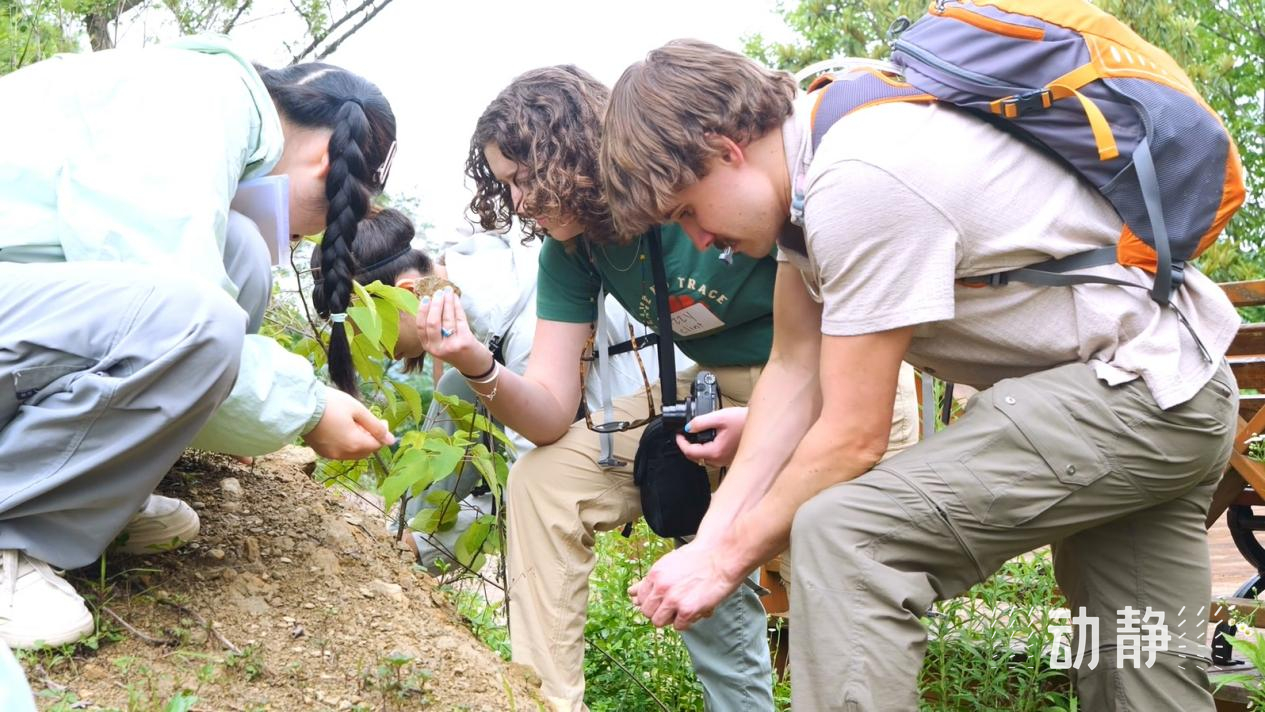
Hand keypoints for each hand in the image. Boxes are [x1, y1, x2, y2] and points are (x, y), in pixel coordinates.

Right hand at [303, 387, 394, 459]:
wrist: (300, 406)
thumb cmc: (331, 404)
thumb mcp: (357, 410)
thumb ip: (375, 426)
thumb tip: (391, 440)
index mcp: (354, 444)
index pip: (377, 445)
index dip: (382, 433)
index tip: (380, 420)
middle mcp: (343, 454)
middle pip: (366, 451)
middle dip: (370, 438)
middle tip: (366, 422)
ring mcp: (331, 454)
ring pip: (353, 453)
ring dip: (358, 442)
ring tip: (353, 424)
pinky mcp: (321, 452)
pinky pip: (340, 452)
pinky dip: (346, 444)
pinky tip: (341, 429)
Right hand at [416, 287, 491, 375]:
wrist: (474, 366)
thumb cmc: (456, 350)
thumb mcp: (440, 343)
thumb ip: (435, 328)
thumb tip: (432, 302)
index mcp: (428, 347)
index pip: (421, 327)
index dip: (422, 311)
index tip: (425, 298)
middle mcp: (438, 348)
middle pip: (433, 322)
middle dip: (435, 305)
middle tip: (438, 292)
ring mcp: (451, 345)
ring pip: (447, 319)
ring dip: (447, 302)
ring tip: (448, 291)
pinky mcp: (464, 341)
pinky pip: (459, 319)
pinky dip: (457, 306)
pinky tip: (456, 299)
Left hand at [628, 539, 743, 630]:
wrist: (722, 555)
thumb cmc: (699, 558)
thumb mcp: (669, 564)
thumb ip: (651, 580)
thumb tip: (631, 593)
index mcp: (654, 574)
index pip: (640, 598)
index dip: (652, 600)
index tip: (662, 599)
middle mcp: (660, 587)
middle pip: (647, 612)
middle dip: (659, 610)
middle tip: (675, 604)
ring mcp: (672, 600)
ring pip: (659, 622)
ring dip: (671, 618)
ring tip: (684, 607)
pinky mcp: (687, 610)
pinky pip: (679, 626)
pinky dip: (687, 621)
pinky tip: (695, 609)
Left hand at [676, 406, 747, 467]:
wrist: (761, 427)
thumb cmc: (744, 422)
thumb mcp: (720, 417)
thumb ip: (701, 422)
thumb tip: (688, 427)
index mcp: (716, 452)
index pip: (690, 452)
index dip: (680, 443)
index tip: (678, 435)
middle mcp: (719, 460)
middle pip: (695, 458)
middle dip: (687, 446)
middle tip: (684, 435)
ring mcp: (724, 461)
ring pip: (703, 459)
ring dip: (697, 448)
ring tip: (695, 436)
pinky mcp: (729, 459)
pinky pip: (712, 457)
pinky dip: (706, 450)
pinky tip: (708, 440)